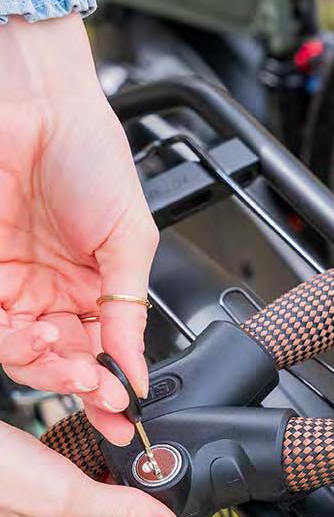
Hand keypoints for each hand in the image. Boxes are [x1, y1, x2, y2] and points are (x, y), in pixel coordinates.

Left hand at [0, 15, 157, 444]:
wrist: (45, 106)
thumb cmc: (95, 158)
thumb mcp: (133, 241)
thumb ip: (128, 308)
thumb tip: (138, 366)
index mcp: (95, 288)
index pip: (101, 352)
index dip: (111, 386)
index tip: (124, 410)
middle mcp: (51, 292)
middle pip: (60, 359)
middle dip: (79, 384)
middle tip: (99, 393)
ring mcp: (12, 283)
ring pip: (22, 350)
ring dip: (48, 368)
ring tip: (71, 364)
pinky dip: (17, 342)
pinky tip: (40, 339)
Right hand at [0, 423, 183, 516]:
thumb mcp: (63, 494)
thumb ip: (118, 514)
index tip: (178, 497)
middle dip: (144, 504)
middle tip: (154, 467)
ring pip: (96, 515)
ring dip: (116, 487)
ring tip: (123, 455)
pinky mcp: (20, 507)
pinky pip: (69, 499)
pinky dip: (87, 478)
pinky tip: (87, 456)